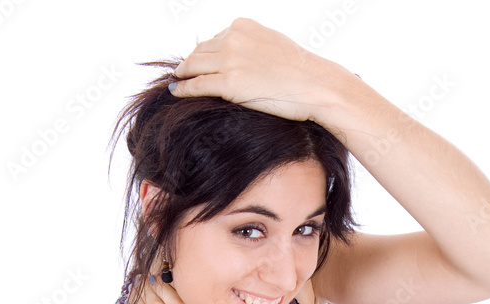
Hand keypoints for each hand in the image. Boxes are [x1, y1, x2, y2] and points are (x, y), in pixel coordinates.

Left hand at [169, 17, 349, 121]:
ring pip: (194, 66)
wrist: (313, 84)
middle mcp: (232, 39)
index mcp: (242, 26)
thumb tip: (241, 58)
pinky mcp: (228, 83)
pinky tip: (176, 90)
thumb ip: (252, 47)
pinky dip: (183, 88)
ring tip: (176, 80)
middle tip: (180, 72)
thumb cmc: (299, 71)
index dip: (204, 52)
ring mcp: (229, 61)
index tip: (197, 61)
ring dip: (182, 74)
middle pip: (200, 51)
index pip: (214, 39)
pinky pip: (197, 85)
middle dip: (189, 62)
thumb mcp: (272, 45)